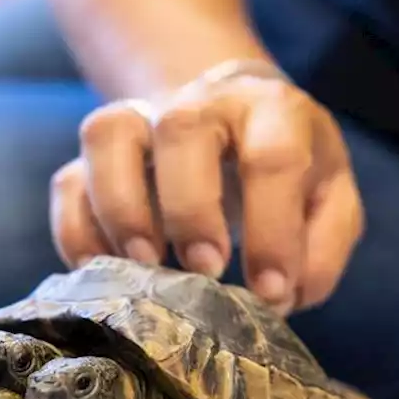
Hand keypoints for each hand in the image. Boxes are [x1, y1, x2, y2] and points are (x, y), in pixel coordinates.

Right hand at [49, 64, 364, 313]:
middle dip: (191, 208)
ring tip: (145, 267)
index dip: (272, 230)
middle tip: (206, 271)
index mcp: (272, 110)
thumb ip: (323, 246)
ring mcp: (141, 119)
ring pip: (109, 135)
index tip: (271, 292)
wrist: (235, 115)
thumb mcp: (330, 197)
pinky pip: (69, 181)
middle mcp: (202, 103)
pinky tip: (106, 274)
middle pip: (181, 128)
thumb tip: (284, 295)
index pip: (273, 155)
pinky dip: (78, 231)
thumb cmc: (288, 167)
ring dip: (120, 208)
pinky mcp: (98, 155)